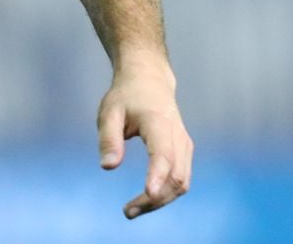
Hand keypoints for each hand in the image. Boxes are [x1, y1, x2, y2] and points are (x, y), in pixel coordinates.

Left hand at [97, 67, 192, 218]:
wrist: (150, 81)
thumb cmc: (126, 97)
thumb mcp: (109, 112)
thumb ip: (108, 138)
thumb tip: (107, 167)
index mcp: (158, 123)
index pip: (163, 154)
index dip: (157, 175)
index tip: (147, 194)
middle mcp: (178, 136)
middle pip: (175, 176)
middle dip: (154, 199)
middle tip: (127, 212)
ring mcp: (185, 145)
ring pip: (181, 182)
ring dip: (161, 201)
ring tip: (132, 210)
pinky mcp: (184, 152)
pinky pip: (181, 179)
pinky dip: (166, 194)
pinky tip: (145, 200)